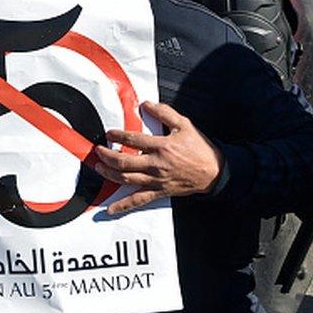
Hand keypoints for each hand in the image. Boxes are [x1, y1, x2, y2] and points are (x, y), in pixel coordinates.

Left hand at [93, 101, 222, 214]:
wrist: (214, 172)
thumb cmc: (199, 148)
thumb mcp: (184, 124)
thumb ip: (164, 113)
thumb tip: (146, 104)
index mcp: (162, 146)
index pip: (133, 140)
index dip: (118, 136)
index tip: (109, 133)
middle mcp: (156, 165)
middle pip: (124, 162)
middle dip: (107, 156)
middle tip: (98, 151)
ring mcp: (156, 180)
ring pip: (126, 179)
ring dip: (109, 174)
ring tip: (99, 168)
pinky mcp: (159, 192)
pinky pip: (138, 200)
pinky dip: (123, 205)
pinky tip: (110, 208)